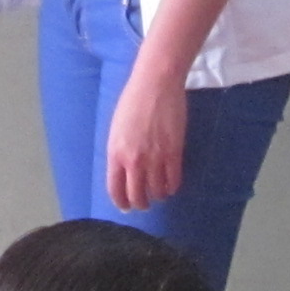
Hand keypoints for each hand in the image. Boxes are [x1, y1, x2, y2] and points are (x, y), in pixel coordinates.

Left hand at [105, 62, 189, 211]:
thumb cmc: (133, 101)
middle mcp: (133, 160)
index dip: (121, 202)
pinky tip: (171, 185)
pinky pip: (174, 180)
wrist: (156, 84)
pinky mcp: (174, 152)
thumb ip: (119, 152)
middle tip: (144, 204)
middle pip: (137, 195)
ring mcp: (155, 158)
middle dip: (140, 204)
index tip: (125, 206)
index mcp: (115, 153)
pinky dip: (172, 187)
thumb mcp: (116, 129)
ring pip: (157, 191)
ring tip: (159, 194)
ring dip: (158, 196)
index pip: (115, 189)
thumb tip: (123, 171)